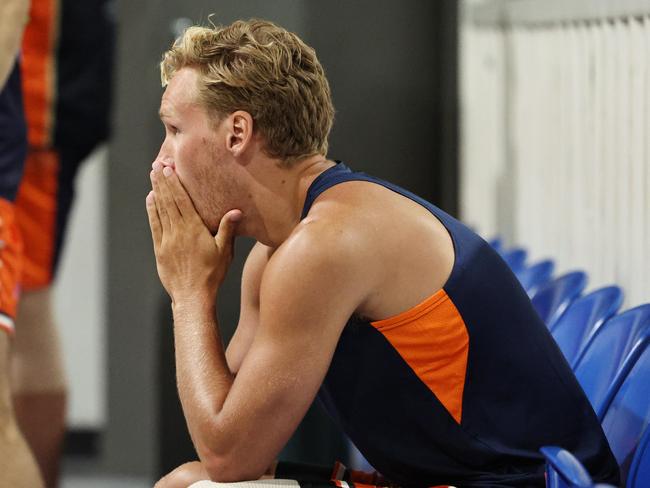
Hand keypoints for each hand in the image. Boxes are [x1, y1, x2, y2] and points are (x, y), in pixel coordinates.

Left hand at [146, 164, 241, 303]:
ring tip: (153, 176)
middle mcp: (178, 231)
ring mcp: (167, 240)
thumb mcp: (225, 252)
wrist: (193, 297)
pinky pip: (154, 225)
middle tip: (157, 164)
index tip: (169, 168)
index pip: (182, 200)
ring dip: (156, 191)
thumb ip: (228, 229)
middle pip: (169, 201)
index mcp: (194, 229)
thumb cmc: (212, 275)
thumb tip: (236, 211)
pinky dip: (151, 211)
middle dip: (163, 181)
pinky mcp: (160, 250)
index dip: (175, 183)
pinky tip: (150, 200)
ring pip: (160, 210)